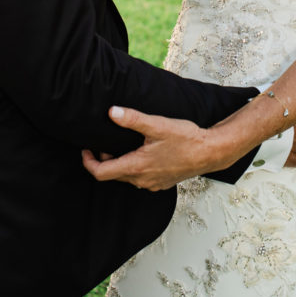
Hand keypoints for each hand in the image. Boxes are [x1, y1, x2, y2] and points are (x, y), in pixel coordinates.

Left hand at [81, 107, 214, 190]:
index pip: (101, 172)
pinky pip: (141, 179)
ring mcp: (153, 184)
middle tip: (107, 141)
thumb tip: (111, 112)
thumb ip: (132, 119)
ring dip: (120, 163)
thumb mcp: (156, 125)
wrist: (210, 152)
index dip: (88, 161)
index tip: (86, 149)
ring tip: (125, 144)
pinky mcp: (162, 183)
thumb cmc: (185, 139)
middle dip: (105, 159)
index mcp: (136, 167)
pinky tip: (144, 152)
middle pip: (113, 175)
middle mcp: (142, 180)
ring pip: (127, 177)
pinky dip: (135, 167)